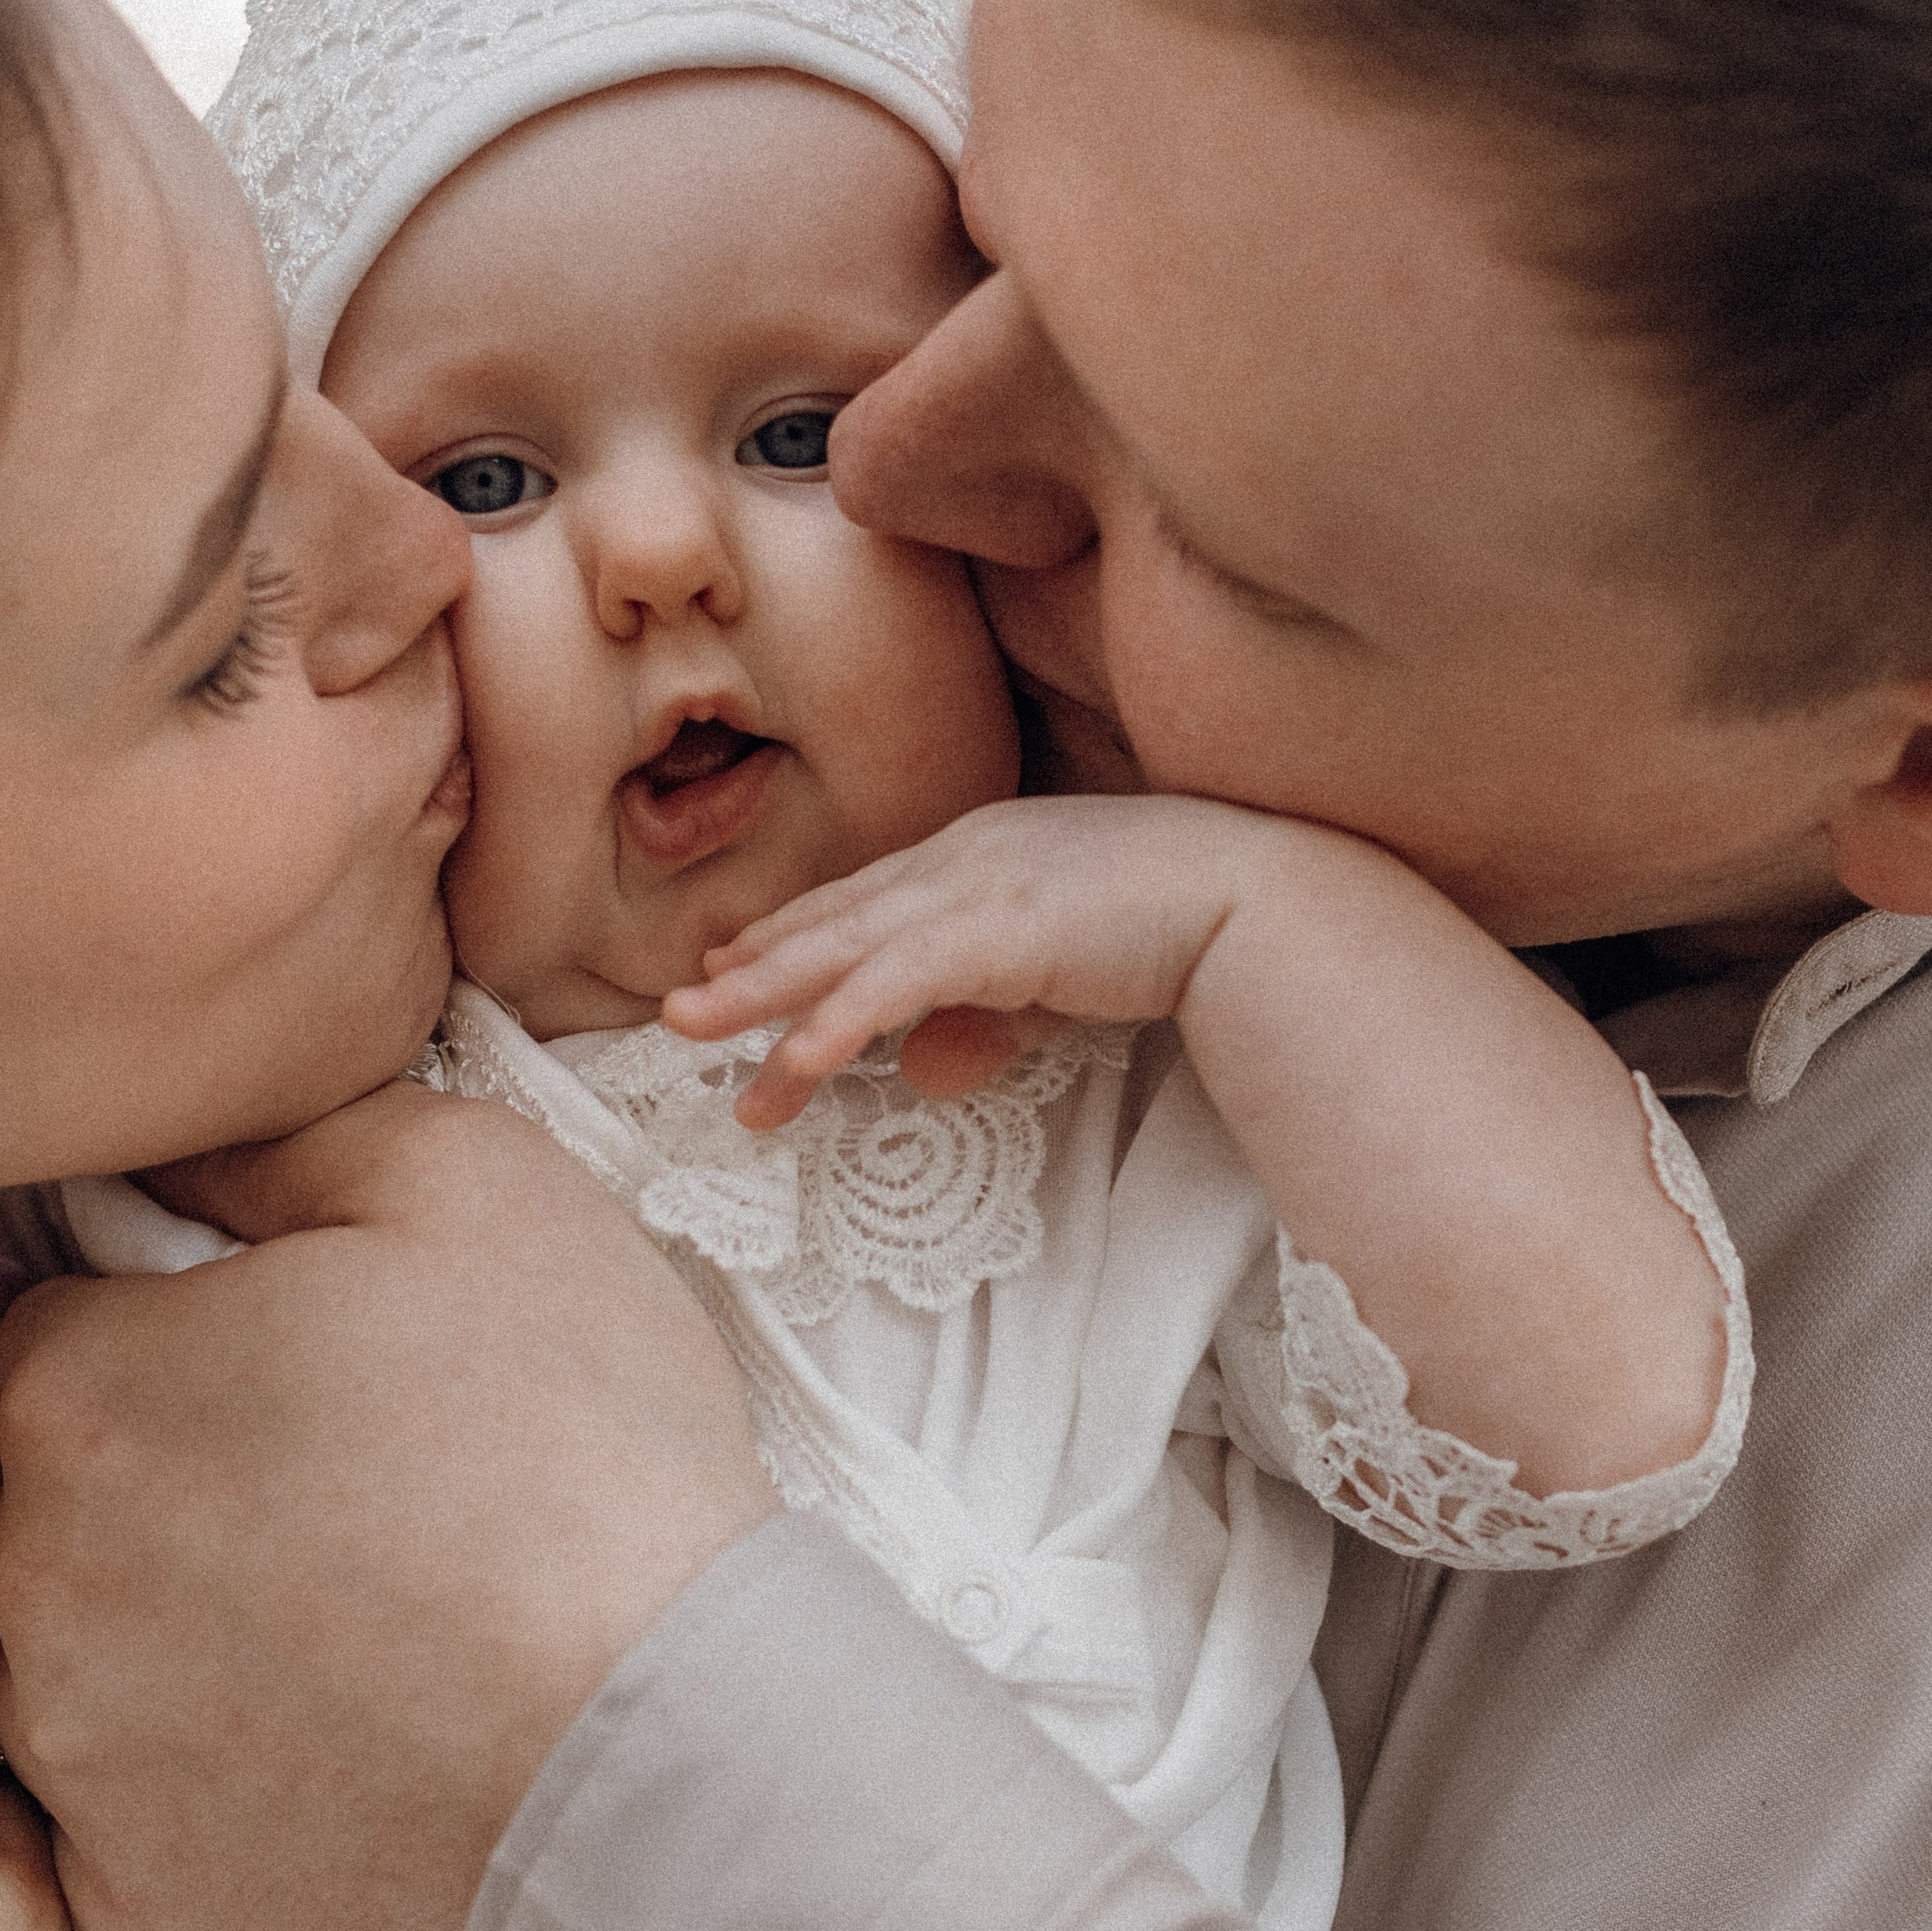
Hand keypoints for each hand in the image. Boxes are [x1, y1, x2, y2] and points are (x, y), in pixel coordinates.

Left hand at [0, 1091, 772, 1930]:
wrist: (670, 1743)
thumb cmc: (579, 1447)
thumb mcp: (465, 1181)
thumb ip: (277, 1133)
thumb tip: (172, 1143)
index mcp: (86, 1386)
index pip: (57, 1327)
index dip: (175, 1331)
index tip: (291, 1372)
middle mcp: (35, 1573)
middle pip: (59, 1492)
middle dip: (168, 1480)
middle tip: (347, 1498)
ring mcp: (71, 1749)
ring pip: (80, 1652)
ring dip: (176, 1632)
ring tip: (359, 1631)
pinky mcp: (127, 1889)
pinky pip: (119, 1816)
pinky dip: (201, 1787)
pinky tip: (330, 1749)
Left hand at [661, 795, 1275, 1129]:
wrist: (1253, 896)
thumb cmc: (1178, 925)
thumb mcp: (1061, 981)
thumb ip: (989, 1023)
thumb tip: (926, 1076)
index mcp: (980, 854)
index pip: (867, 899)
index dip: (794, 933)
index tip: (733, 960)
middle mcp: (961, 859)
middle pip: (833, 921)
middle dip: (751, 968)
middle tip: (678, 1007)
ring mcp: (972, 890)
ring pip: (839, 950)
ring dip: (761, 997)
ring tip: (690, 1031)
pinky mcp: (991, 934)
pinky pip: (890, 986)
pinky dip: (833, 1023)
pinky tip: (789, 1061)